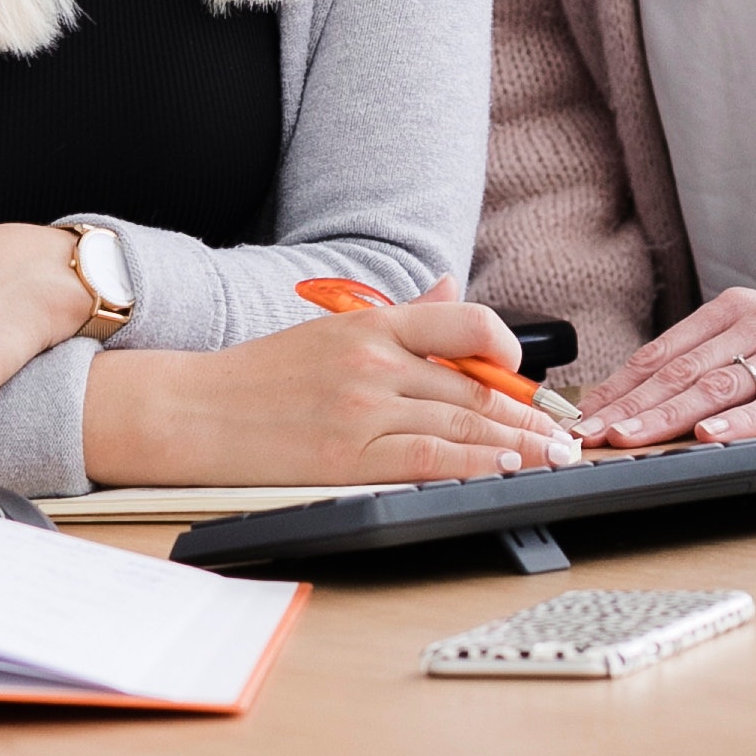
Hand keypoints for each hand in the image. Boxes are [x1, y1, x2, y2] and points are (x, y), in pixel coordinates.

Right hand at [82, 282, 577, 486]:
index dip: (507, 350)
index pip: (462, 323)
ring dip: (517, 444)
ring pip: (461, 424)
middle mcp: (372, 360)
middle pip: (474, 386)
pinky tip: (502, 468)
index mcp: (370, 323)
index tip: (526, 375)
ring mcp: (360, 408)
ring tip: (552, 457)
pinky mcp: (346, 456)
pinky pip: (427, 458)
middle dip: (529, 414)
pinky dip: (474, 463)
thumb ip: (399, 317)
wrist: (189, 411)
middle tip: (566, 434)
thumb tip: (450, 287)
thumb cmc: (257, 377)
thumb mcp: (330, 329)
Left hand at [572, 284, 755, 446]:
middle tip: (592, 434)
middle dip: (630, 405)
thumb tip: (643, 392)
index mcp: (734, 309)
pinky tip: (711, 435)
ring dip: (668, 416)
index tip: (584, 415)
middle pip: (681, 370)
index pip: (663, 351)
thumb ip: (710, 353)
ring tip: (632, 436)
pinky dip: (741, 422)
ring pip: (719, 387)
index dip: (620, 385)